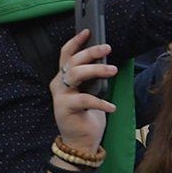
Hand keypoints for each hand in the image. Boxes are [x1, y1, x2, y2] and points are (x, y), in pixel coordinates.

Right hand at [52, 29, 117, 150]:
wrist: (80, 142)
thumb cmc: (87, 115)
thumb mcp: (90, 92)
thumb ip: (91, 78)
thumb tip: (105, 59)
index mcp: (63, 78)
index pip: (66, 54)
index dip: (76, 41)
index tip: (88, 30)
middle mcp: (59, 84)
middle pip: (72, 61)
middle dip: (90, 52)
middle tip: (107, 48)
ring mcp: (60, 96)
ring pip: (76, 74)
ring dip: (96, 70)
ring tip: (112, 70)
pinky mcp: (65, 109)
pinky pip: (84, 100)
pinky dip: (101, 102)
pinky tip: (112, 106)